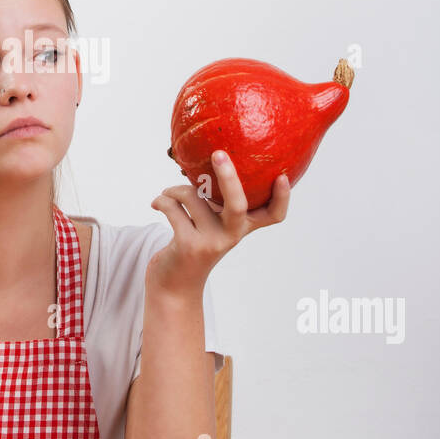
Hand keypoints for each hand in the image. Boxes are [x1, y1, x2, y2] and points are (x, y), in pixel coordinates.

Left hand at [147, 150, 289, 299]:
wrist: (174, 284)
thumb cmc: (195, 244)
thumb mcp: (213, 224)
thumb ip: (217, 200)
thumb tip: (209, 158)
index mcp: (243, 227)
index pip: (273, 216)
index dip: (282, 198)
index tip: (283, 176)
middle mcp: (231, 235)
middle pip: (238, 204)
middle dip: (228, 177)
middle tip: (219, 154)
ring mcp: (211, 242)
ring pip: (193, 197)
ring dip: (174, 190)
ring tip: (167, 193)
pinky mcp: (188, 246)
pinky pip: (173, 209)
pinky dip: (162, 200)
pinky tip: (157, 203)